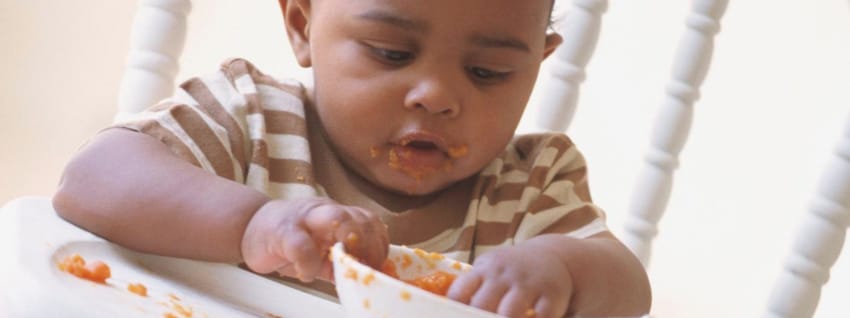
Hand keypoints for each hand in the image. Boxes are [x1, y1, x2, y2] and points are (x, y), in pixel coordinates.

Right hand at [240, 197, 388, 281]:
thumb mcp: (321, 250)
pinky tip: (308, 274)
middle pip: (358, 217)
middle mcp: (324, 211)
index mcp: (338, 215)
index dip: (379, 243)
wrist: (250, 226)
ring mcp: (303, 218)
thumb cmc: (288, 240)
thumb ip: (342, 260)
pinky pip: (301, 244)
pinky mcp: (282, 231)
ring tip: (343, 268)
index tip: (378, 265)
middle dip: (369, 245)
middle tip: (364, 268)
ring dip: (346, 246)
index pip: (369, 221)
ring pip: (336, 218)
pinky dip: (309, 263)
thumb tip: (368, 277)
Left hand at [447, 237, 573, 317]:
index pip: (459, 292)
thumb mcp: (488, 271)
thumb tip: (443, 310)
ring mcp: (528, 283)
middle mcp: (504, 275)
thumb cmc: (510, 272)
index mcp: (483, 270)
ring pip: (509, 314)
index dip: (453, 311)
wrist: (552, 256)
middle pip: (481, 305)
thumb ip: (471, 289)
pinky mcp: (552, 295)